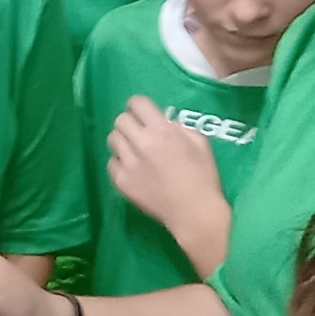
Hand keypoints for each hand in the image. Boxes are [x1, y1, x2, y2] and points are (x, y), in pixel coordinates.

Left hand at [110, 97, 230, 270]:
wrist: (194, 212)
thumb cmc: (203, 176)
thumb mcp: (199, 142)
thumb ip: (178, 127)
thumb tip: (163, 122)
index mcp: (162, 130)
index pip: (137, 103)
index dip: (139, 106)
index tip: (143, 114)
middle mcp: (141, 143)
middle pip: (121, 119)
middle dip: (131, 123)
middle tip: (139, 133)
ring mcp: (128, 163)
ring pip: (112, 139)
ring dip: (123, 141)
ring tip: (134, 150)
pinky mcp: (121, 182)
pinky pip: (111, 162)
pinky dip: (120, 163)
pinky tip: (132, 169)